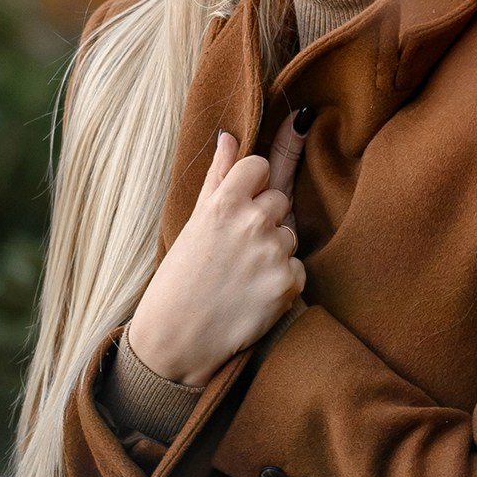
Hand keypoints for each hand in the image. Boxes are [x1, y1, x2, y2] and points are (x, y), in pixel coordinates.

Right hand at [124, 116, 305, 389]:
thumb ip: (217, 176)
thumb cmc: (180, 278)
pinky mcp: (288, 283)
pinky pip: (298, 267)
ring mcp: (273, 253)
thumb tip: (229, 136)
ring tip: (241, 273)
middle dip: (263, 218)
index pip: (260, 164)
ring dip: (274, 250)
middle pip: (279, 199)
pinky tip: (254, 292)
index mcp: (223, 203)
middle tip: (234, 248)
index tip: (239, 201)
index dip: (252, 182)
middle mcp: (251, 223)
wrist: (178, 340)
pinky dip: (282, 279)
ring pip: (289, 234)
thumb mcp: (192, 222)